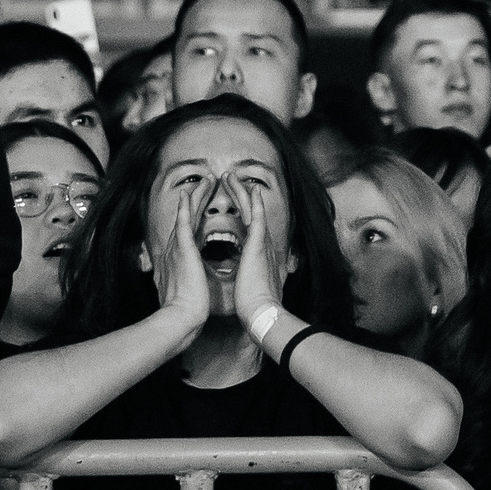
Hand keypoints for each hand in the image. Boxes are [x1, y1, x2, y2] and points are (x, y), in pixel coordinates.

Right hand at [151, 181, 213, 336]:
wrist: (180, 319)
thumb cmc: (186, 311)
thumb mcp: (187, 292)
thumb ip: (188, 282)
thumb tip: (190, 283)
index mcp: (179, 261)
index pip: (188, 232)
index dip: (193, 216)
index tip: (199, 205)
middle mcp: (174, 251)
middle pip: (186, 219)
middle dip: (196, 201)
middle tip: (205, 184)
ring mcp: (176, 249)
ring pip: (187, 216)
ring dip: (195, 198)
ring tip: (205, 181)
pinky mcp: (182, 251)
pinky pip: (183, 224)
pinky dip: (185, 208)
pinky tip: (188, 194)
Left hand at [229, 177, 289, 329]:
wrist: (262, 313)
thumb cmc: (254, 304)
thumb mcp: (251, 285)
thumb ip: (251, 276)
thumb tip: (251, 277)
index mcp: (257, 253)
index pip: (247, 225)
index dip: (240, 210)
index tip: (234, 198)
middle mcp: (262, 244)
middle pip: (249, 212)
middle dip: (239, 194)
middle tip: (228, 179)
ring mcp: (262, 243)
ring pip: (250, 210)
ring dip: (241, 192)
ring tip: (230, 176)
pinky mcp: (258, 246)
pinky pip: (256, 219)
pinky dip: (254, 204)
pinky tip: (252, 190)